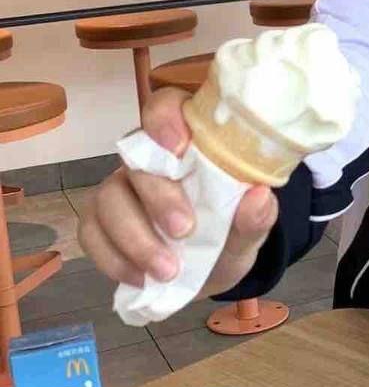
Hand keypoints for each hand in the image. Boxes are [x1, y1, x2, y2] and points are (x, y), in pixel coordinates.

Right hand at [78, 88, 278, 298]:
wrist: (210, 275)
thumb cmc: (229, 235)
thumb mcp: (250, 230)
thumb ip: (256, 216)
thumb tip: (259, 196)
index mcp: (187, 144)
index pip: (165, 108)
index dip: (165, 120)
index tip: (179, 147)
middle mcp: (147, 161)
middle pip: (136, 163)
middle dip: (158, 197)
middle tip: (184, 231)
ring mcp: (118, 191)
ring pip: (107, 199)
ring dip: (135, 238)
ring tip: (167, 271)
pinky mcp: (98, 224)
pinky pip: (91, 234)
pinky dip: (113, 260)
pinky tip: (142, 278)